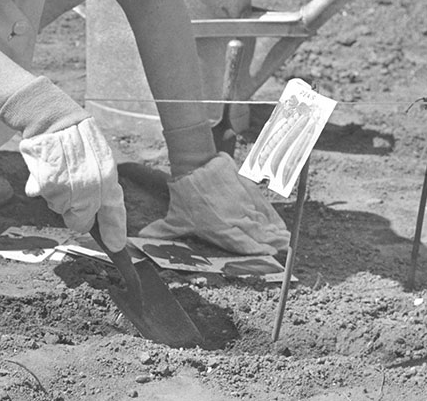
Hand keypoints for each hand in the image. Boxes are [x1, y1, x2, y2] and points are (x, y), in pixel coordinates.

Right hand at [17, 118, 127, 250]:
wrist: (57, 122)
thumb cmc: (82, 145)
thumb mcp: (105, 166)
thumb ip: (109, 201)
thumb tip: (115, 240)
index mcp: (109, 182)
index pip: (113, 215)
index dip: (114, 234)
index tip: (115, 248)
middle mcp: (89, 189)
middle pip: (80, 222)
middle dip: (77, 212)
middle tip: (74, 189)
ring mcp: (66, 189)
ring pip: (59, 209)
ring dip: (58, 197)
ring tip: (61, 172)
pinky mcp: (44, 185)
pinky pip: (42, 196)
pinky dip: (42, 186)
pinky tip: (48, 169)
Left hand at [140, 152, 287, 254]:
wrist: (196, 168)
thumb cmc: (185, 196)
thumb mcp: (175, 217)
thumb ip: (164, 232)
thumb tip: (141, 240)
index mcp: (221, 230)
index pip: (242, 245)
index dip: (256, 252)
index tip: (268, 258)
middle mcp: (235, 220)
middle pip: (256, 235)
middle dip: (269, 245)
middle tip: (281, 252)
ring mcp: (243, 205)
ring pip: (262, 222)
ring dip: (274, 232)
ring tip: (285, 241)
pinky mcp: (248, 192)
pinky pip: (264, 207)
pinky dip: (273, 216)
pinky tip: (280, 224)